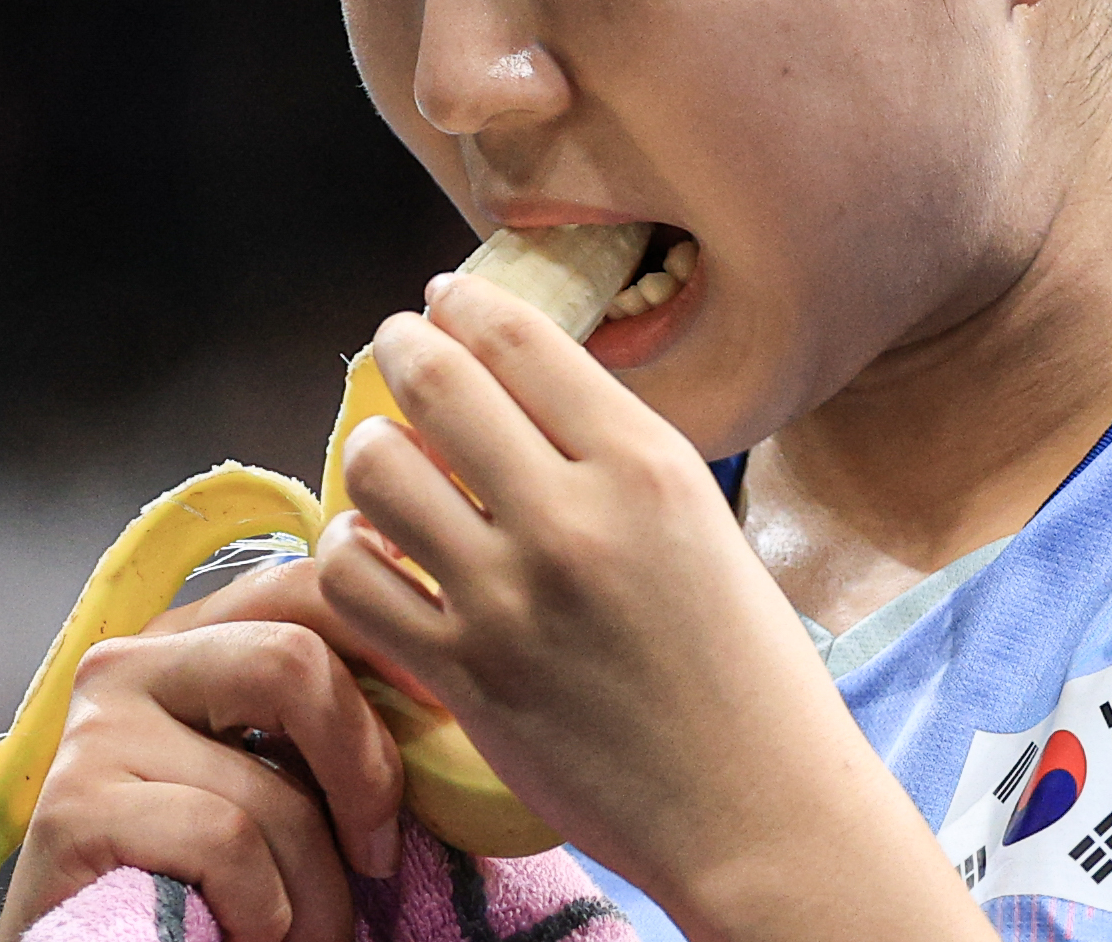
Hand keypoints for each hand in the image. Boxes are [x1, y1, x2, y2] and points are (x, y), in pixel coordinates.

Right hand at [0, 566, 404, 941]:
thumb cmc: (216, 884)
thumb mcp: (283, 782)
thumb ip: (327, 727)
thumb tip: (442, 691)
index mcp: (191, 642)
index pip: (305, 587)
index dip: (390, 641)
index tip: (445, 712)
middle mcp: (132, 663)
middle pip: (292, 661)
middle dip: (363, 769)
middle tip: (379, 858)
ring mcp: (96, 731)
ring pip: (267, 785)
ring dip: (318, 888)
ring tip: (313, 933)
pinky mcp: (74, 808)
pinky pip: (225, 844)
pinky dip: (265, 911)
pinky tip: (246, 934)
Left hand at [314, 274, 991, 941]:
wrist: (758, 810)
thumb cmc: (747, 666)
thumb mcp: (700, 521)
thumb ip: (613, 454)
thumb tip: (519, 390)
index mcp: (647, 465)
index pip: (519, 339)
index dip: (463, 303)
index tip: (445, 301)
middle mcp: (572, 519)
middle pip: (437, 382)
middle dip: (401, 346)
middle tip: (397, 346)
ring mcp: (509, 600)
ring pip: (379, 471)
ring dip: (373, 451)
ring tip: (391, 463)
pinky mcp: (464, 677)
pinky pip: (355, 578)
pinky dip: (353, 551)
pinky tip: (379, 553)